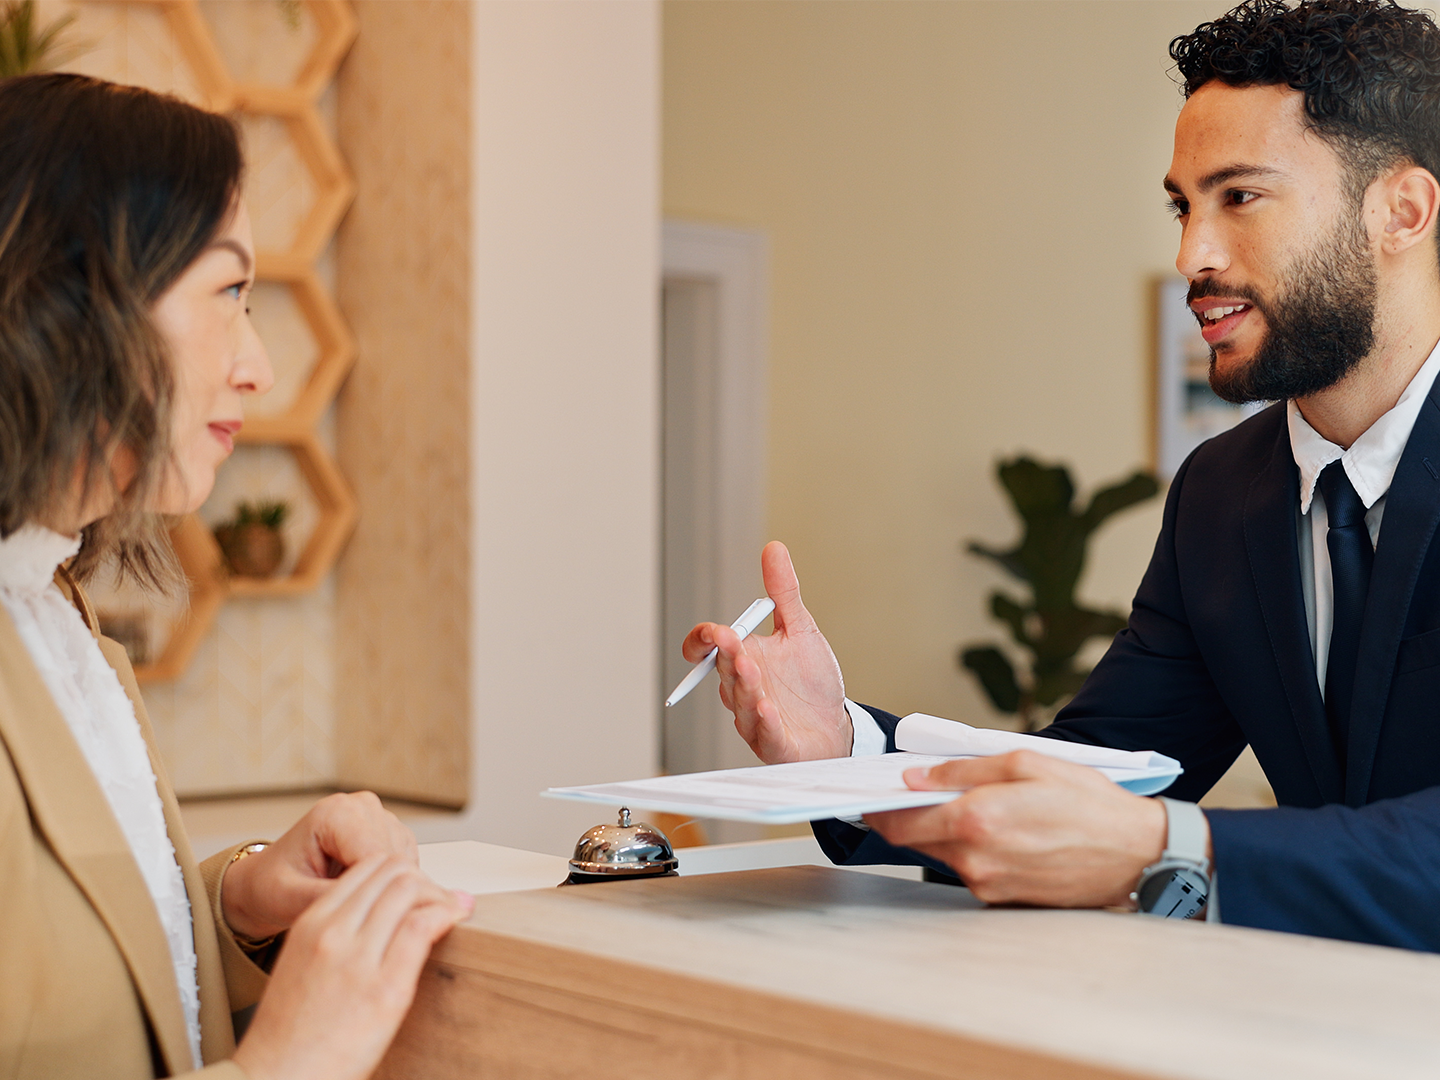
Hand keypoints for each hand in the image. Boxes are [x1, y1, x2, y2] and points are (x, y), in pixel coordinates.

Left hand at [222, 791, 425, 939]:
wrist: (265, 880)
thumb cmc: (273, 885)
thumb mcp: (291, 898)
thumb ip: (330, 897)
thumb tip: (369, 907)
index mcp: (335, 813)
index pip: (378, 856)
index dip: (379, 895)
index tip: (375, 927)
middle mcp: (361, 806)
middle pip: (396, 857)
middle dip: (384, 894)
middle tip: (367, 926)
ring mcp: (378, 816)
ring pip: (406, 860)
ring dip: (390, 890)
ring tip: (360, 911)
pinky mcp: (389, 831)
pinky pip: (407, 863)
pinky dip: (393, 886)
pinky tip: (367, 899)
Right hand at [232, 853, 472, 1079]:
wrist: (277, 1078)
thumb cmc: (290, 1035)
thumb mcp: (302, 965)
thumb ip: (335, 935)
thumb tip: (383, 919)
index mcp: (312, 924)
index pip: (368, 866)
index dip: (402, 872)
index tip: (418, 891)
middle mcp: (333, 933)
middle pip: (395, 871)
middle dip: (425, 879)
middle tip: (441, 900)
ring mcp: (358, 960)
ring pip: (411, 891)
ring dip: (440, 895)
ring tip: (454, 911)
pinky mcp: (385, 990)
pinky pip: (422, 928)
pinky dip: (446, 915)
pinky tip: (455, 921)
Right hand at [682, 540, 849, 762]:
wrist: (836, 725)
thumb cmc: (811, 682)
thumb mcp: (801, 630)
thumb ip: (784, 593)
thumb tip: (774, 548)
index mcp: (743, 659)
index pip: (709, 649)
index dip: (701, 640)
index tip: (712, 630)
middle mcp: (742, 688)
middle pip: (723, 671)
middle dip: (726, 656)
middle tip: (730, 640)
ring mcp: (755, 717)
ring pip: (740, 702)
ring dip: (744, 686)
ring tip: (751, 668)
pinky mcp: (774, 742)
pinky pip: (764, 733)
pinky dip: (764, 721)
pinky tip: (768, 709)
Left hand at [864, 751, 1170, 907]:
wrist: (1136, 854)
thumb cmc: (1087, 803)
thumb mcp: (1025, 763)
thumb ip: (963, 770)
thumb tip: (916, 776)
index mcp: (975, 821)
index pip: (900, 822)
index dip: (878, 809)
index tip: (866, 797)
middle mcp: (975, 860)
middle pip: (914, 841)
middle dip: (906, 818)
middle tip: (908, 794)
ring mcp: (989, 885)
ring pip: (943, 855)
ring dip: (943, 832)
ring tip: (968, 805)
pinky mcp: (1005, 899)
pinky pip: (971, 870)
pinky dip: (971, 850)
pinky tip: (996, 831)